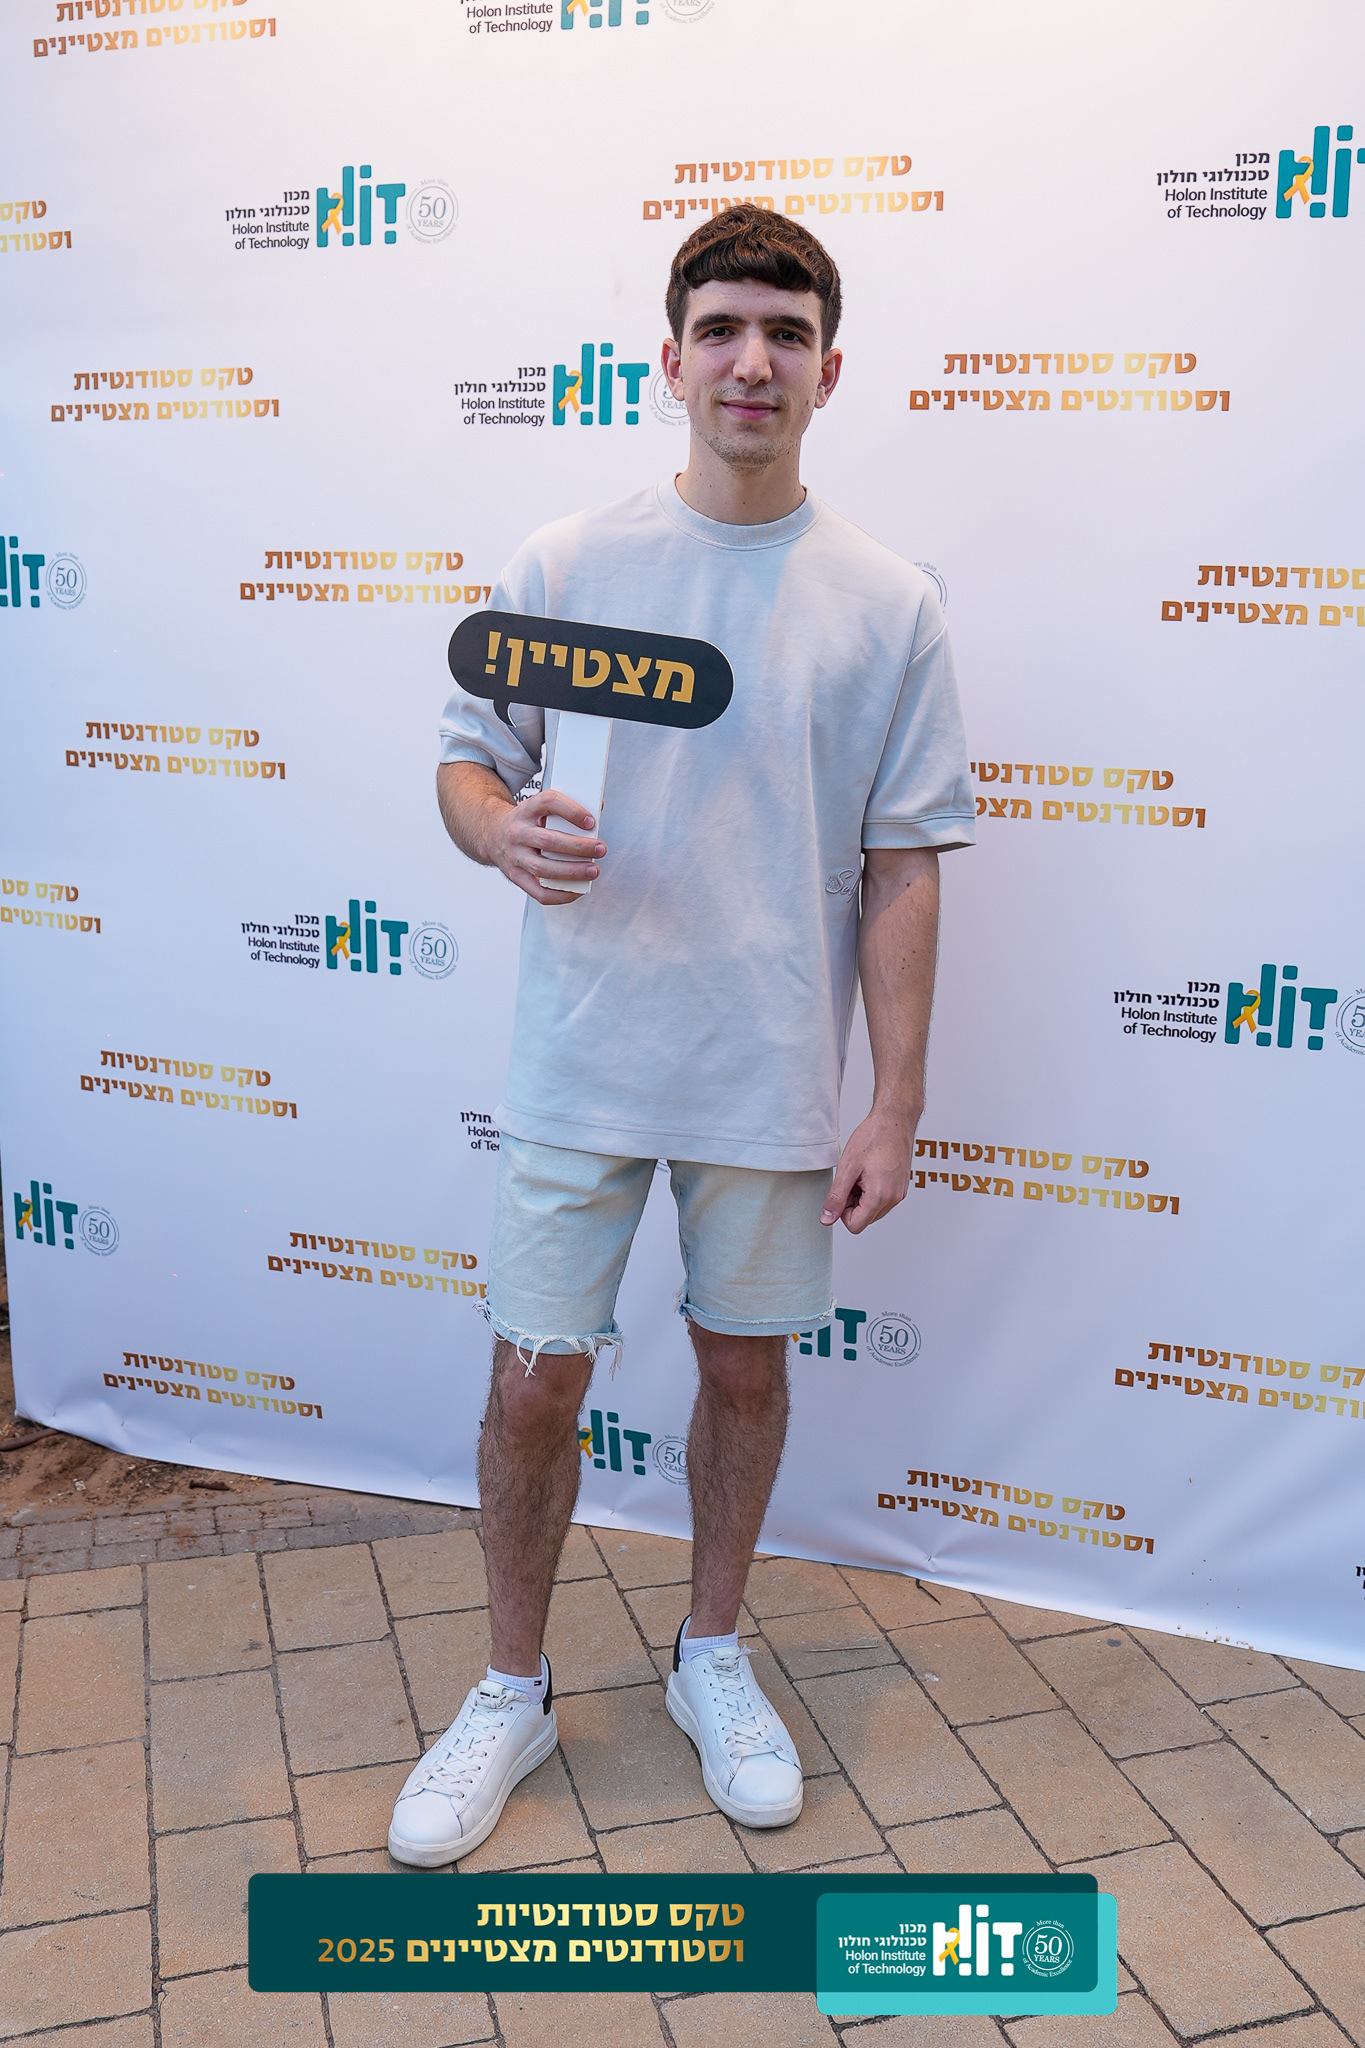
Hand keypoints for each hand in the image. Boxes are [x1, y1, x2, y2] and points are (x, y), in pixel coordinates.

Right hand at [483, 788, 606, 905]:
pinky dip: (560, 895)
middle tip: (600, 848)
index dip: (571, 811)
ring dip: (572, 871)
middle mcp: (517, 832)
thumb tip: (597, 809)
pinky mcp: (515, 876)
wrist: (493, 834)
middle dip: (578, 847)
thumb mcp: (540, 807)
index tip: (591, 821)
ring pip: (543, 868)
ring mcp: (514, 856)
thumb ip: (566, 808)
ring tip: (593, 870)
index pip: (548, 803)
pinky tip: (577, 890)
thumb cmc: (525, 821)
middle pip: (548, 840)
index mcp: (526, 809)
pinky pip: (538, 892)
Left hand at [820, 1106, 917, 1233]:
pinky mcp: (901, 1187)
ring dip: (862, 1197)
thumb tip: (827, 1218)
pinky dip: (872, 1190)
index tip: (842, 1191)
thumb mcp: (847, 1168)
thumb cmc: (874, 1137)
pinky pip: (883, 1200)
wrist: (895, 1120)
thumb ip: (836, 1197)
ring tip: (861, 1173)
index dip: (842, 1211)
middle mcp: (894, 1199)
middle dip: (852, 1203)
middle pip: (865, 1219)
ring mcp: (899, 1193)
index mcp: (880, 1196)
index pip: (855, 1226)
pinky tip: (870, 1171)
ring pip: (873, 1210)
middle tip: (851, 1178)